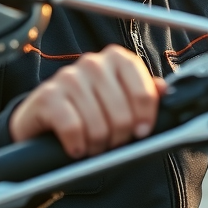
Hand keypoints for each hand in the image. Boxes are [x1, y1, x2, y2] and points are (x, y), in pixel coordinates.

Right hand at [9, 44, 167, 157]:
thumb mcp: (119, 101)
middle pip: (122, 113)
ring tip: (92, 147)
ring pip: (98, 124)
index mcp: (118, 59)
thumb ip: (143, 94)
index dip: (146, 117)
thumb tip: (165, 90)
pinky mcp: (47, 95)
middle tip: (112, 144)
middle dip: (119, 138)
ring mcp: (68, 76)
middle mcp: (93, 62)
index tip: (142, 133)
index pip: (144, 92)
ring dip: (97, 145)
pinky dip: (77, 145)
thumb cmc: (87, 110)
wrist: (42, 119)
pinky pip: (73, 128)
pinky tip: (76, 148)